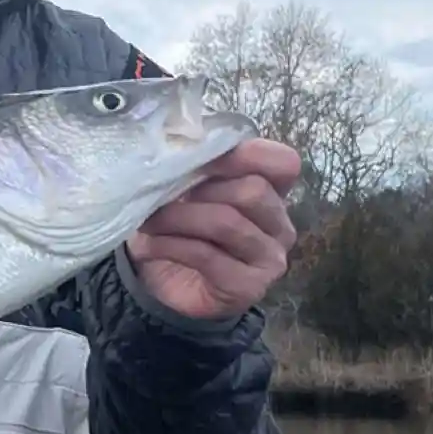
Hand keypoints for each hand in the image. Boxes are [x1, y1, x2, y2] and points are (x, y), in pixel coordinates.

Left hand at [125, 138, 300, 320]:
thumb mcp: (185, 193)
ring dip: (179, 217)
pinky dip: (171, 245)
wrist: (164, 287)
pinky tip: (150, 244)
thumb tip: (179, 146)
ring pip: (227, 222)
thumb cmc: (179, 232)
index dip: (246, 154)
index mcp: (272, 195)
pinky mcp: (248, 286)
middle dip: (201, 189)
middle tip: (164, 194)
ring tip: (149, 220)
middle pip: (253, 190)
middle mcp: (280, 226)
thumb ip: (195, 169)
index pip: (283, 164)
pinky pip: (207, 255)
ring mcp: (269, 259)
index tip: (200, 157)